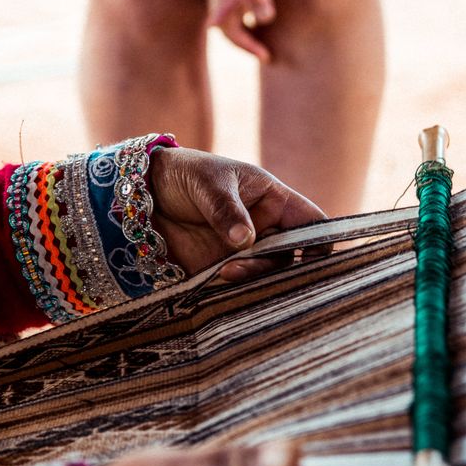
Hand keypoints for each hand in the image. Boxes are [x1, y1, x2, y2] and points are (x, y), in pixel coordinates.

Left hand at [148, 147, 326, 279]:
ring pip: (266, 277)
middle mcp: (266, 230)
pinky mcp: (221, 270)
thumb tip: (246, 240)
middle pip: (292, 258)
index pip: (312, 223)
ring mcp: (245, 253)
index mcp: (274, 201)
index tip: (313, 256)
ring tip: (225, 270)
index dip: (321, 240)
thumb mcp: (208, 183)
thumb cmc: (186, 175)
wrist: (143, 194)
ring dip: (253, 279)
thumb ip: (226, 210)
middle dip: (279, 268)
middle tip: (249, 265)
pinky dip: (235, 291)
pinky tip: (219, 282)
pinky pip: (238, 288)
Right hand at [192, 0, 273, 61]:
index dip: (248, 45)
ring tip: (265, 37)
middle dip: (248, 42)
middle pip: (228, 26)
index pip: (229, 30)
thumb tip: (264, 19)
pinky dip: (247, 8)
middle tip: (268, 55)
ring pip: (231, 13)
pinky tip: (259, 7)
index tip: (267, 56)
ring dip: (247, 27)